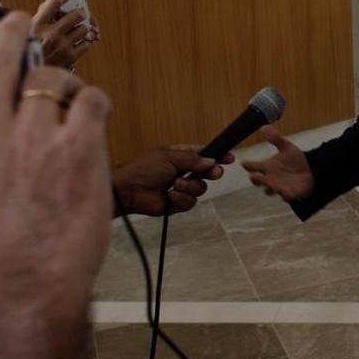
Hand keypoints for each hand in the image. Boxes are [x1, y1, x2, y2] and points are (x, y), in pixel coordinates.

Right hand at [0, 12, 111, 316]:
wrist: (24, 283)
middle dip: (8, 35)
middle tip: (17, 22)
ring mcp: (35, 139)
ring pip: (52, 79)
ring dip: (65, 82)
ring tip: (73, 97)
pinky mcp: (78, 148)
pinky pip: (92, 101)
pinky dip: (96, 101)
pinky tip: (96, 114)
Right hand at [31, 0, 99, 69]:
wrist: (26, 80)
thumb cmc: (24, 55)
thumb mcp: (25, 32)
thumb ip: (40, 17)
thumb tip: (57, 2)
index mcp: (36, 24)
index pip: (54, 0)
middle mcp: (51, 33)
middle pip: (78, 14)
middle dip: (79, 14)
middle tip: (77, 16)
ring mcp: (63, 45)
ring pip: (84, 29)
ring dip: (81, 30)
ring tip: (74, 33)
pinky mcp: (72, 57)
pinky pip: (87, 44)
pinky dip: (83, 43)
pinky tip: (75, 44)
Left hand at [112, 145, 234, 215]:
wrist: (128, 190)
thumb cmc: (143, 168)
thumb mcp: (169, 157)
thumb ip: (193, 159)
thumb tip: (211, 161)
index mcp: (181, 156)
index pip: (204, 155)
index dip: (217, 156)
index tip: (229, 157)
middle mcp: (183, 171)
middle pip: (207, 172)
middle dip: (211, 173)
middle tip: (212, 173)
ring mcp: (181, 188)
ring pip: (201, 188)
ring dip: (190, 186)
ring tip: (175, 184)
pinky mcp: (178, 203)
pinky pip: (191, 202)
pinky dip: (181, 198)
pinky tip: (170, 195)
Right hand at [240, 126, 313, 200]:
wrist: (310, 171)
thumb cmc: (294, 160)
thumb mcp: (286, 147)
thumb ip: (275, 138)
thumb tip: (263, 126)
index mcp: (266, 166)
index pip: (252, 166)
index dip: (247, 165)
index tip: (244, 163)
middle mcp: (269, 178)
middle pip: (257, 180)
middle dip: (255, 179)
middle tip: (254, 176)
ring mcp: (278, 187)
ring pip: (269, 190)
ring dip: (270, 188)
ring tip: (272, 185)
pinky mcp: (290, 193)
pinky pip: (286, 196)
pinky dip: (286, 195)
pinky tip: (288, 193)